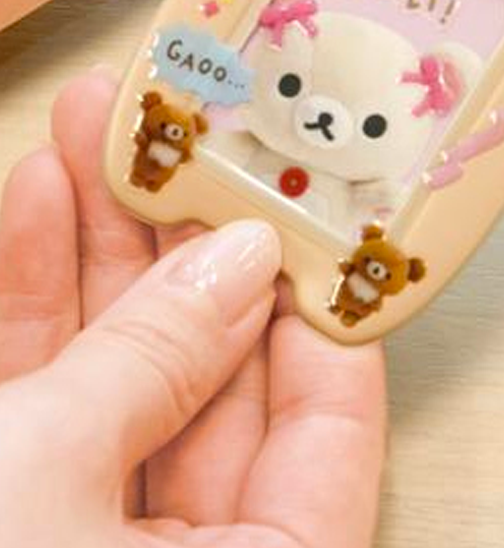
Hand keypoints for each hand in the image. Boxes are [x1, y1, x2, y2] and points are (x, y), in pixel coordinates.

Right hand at [0, 68, 386, 546]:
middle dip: (183, 248)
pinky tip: (36, 204)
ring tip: (96, 140)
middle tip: (187, 146)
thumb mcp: (40, 489)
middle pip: (214, 382)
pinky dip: (30, 304)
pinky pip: (44, 403)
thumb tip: (237, 263)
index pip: (326, 426)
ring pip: (121, 379)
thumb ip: (152, 365)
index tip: (297, 208)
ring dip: (96, 253)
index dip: (313, 303)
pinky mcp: (11, 519)